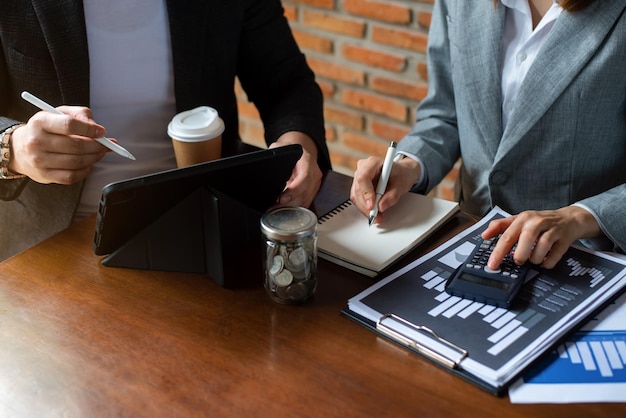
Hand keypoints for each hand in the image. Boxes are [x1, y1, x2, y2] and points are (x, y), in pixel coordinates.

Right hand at [9, 106, 109, 183]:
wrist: (21, 148)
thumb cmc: (46, 129)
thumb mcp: (59, 113)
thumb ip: (80, 114)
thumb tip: (96, 126)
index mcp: (41, 122)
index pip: (69, 125)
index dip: (90, 129)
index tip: (102, 132)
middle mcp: (37, 141)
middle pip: (76, 146)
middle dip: (98, 146)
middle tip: (108, 144)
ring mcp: (40, 160)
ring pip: (77, 162)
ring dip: (94, 158)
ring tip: (100, 153)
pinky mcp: (45, 175)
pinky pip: (72, 176)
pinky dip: (85, 171)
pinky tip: (89, 163)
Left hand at [269, 131, 322, 207]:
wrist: (300, 151)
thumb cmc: (288, 149)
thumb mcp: (278, 148)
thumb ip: (274, 157)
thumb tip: (265, 169)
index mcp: (307, 160)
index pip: (304, 178)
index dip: (294, 190)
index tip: (281, 198)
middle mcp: (314, 172)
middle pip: (305, 192)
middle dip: (290, 203)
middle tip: (274, 207)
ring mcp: (315, 182)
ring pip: (306, 200)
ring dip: (291, 207)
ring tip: (276, 209)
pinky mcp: (313, 190)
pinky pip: (306, 202)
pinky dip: (295, 207)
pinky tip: (284, 209)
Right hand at [350, 154, 419, 223]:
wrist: (401, 173)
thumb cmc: (401, 174)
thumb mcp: (401, 184)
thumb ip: (392, 196)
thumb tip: (381, 206)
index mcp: (373, 163)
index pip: (363, 177)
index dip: (366, 192)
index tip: (372, 205)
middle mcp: (363, 168)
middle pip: (358, 189)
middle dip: (367, 205)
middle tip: (377, 215)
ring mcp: (359, 177)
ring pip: (356, 196)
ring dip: (365, 208)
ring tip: (378, 215)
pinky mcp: (358, 186)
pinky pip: (357, 199)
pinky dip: (365, 207)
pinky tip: (374, 211)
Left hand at [483, 206, 602, 269]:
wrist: (569, 219)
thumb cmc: (540, 222)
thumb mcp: (519, 220)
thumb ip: (501, 226)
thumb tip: (484, 235)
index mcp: (522, 218)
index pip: (507, 236)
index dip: (498, 252)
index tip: (492, 265)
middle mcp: (537, 222)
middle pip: (526, 240)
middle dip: (520, 255)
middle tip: (518, 261)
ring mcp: (552, 229)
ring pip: (542, 247)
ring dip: (535, 259)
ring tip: (533, 259)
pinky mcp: (564, 238)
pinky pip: (555, 255)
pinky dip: (548, 262)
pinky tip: (545, 262)